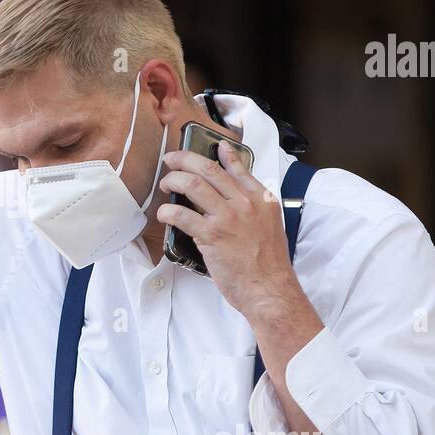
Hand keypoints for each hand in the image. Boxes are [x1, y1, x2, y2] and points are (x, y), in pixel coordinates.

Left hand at [156, 141, 299, 316]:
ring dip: (173, 180)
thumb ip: (255, 208)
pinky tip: (164, 213)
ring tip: (165, 184)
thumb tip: (240, 199)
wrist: (269, 288)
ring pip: (193, 185)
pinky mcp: (211, 235)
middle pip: (209, 170)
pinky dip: (168, 211)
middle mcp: (244, 204)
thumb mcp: (270, 227)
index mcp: (261, 200)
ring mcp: (227, 218)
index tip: (214, 146)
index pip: (239, 169)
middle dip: (185, 159)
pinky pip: (182, 215)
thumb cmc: (269, 265)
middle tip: (171, 159)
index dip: (223, 155)